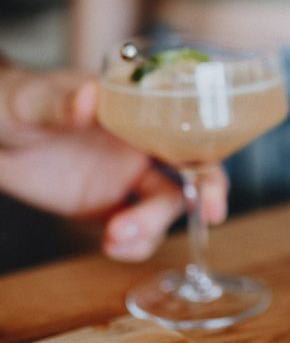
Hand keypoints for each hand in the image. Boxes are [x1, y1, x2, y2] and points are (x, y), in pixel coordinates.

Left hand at [0, 65, 226, 260]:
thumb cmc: (14, 103)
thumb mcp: (33, 100)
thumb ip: (61, 103)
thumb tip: (87, 97)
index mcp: (136, 108)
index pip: (188, 124)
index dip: (211, 149)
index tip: (217, 177)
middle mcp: (142, 143)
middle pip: (192, 171)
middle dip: (206, 195)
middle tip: (208, 217)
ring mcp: (129, 178)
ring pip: (166, 206)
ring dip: (152, 226)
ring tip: (115, 235)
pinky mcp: (111, 208)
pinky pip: (138, 232)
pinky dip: (134, 245)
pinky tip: (110, 245)